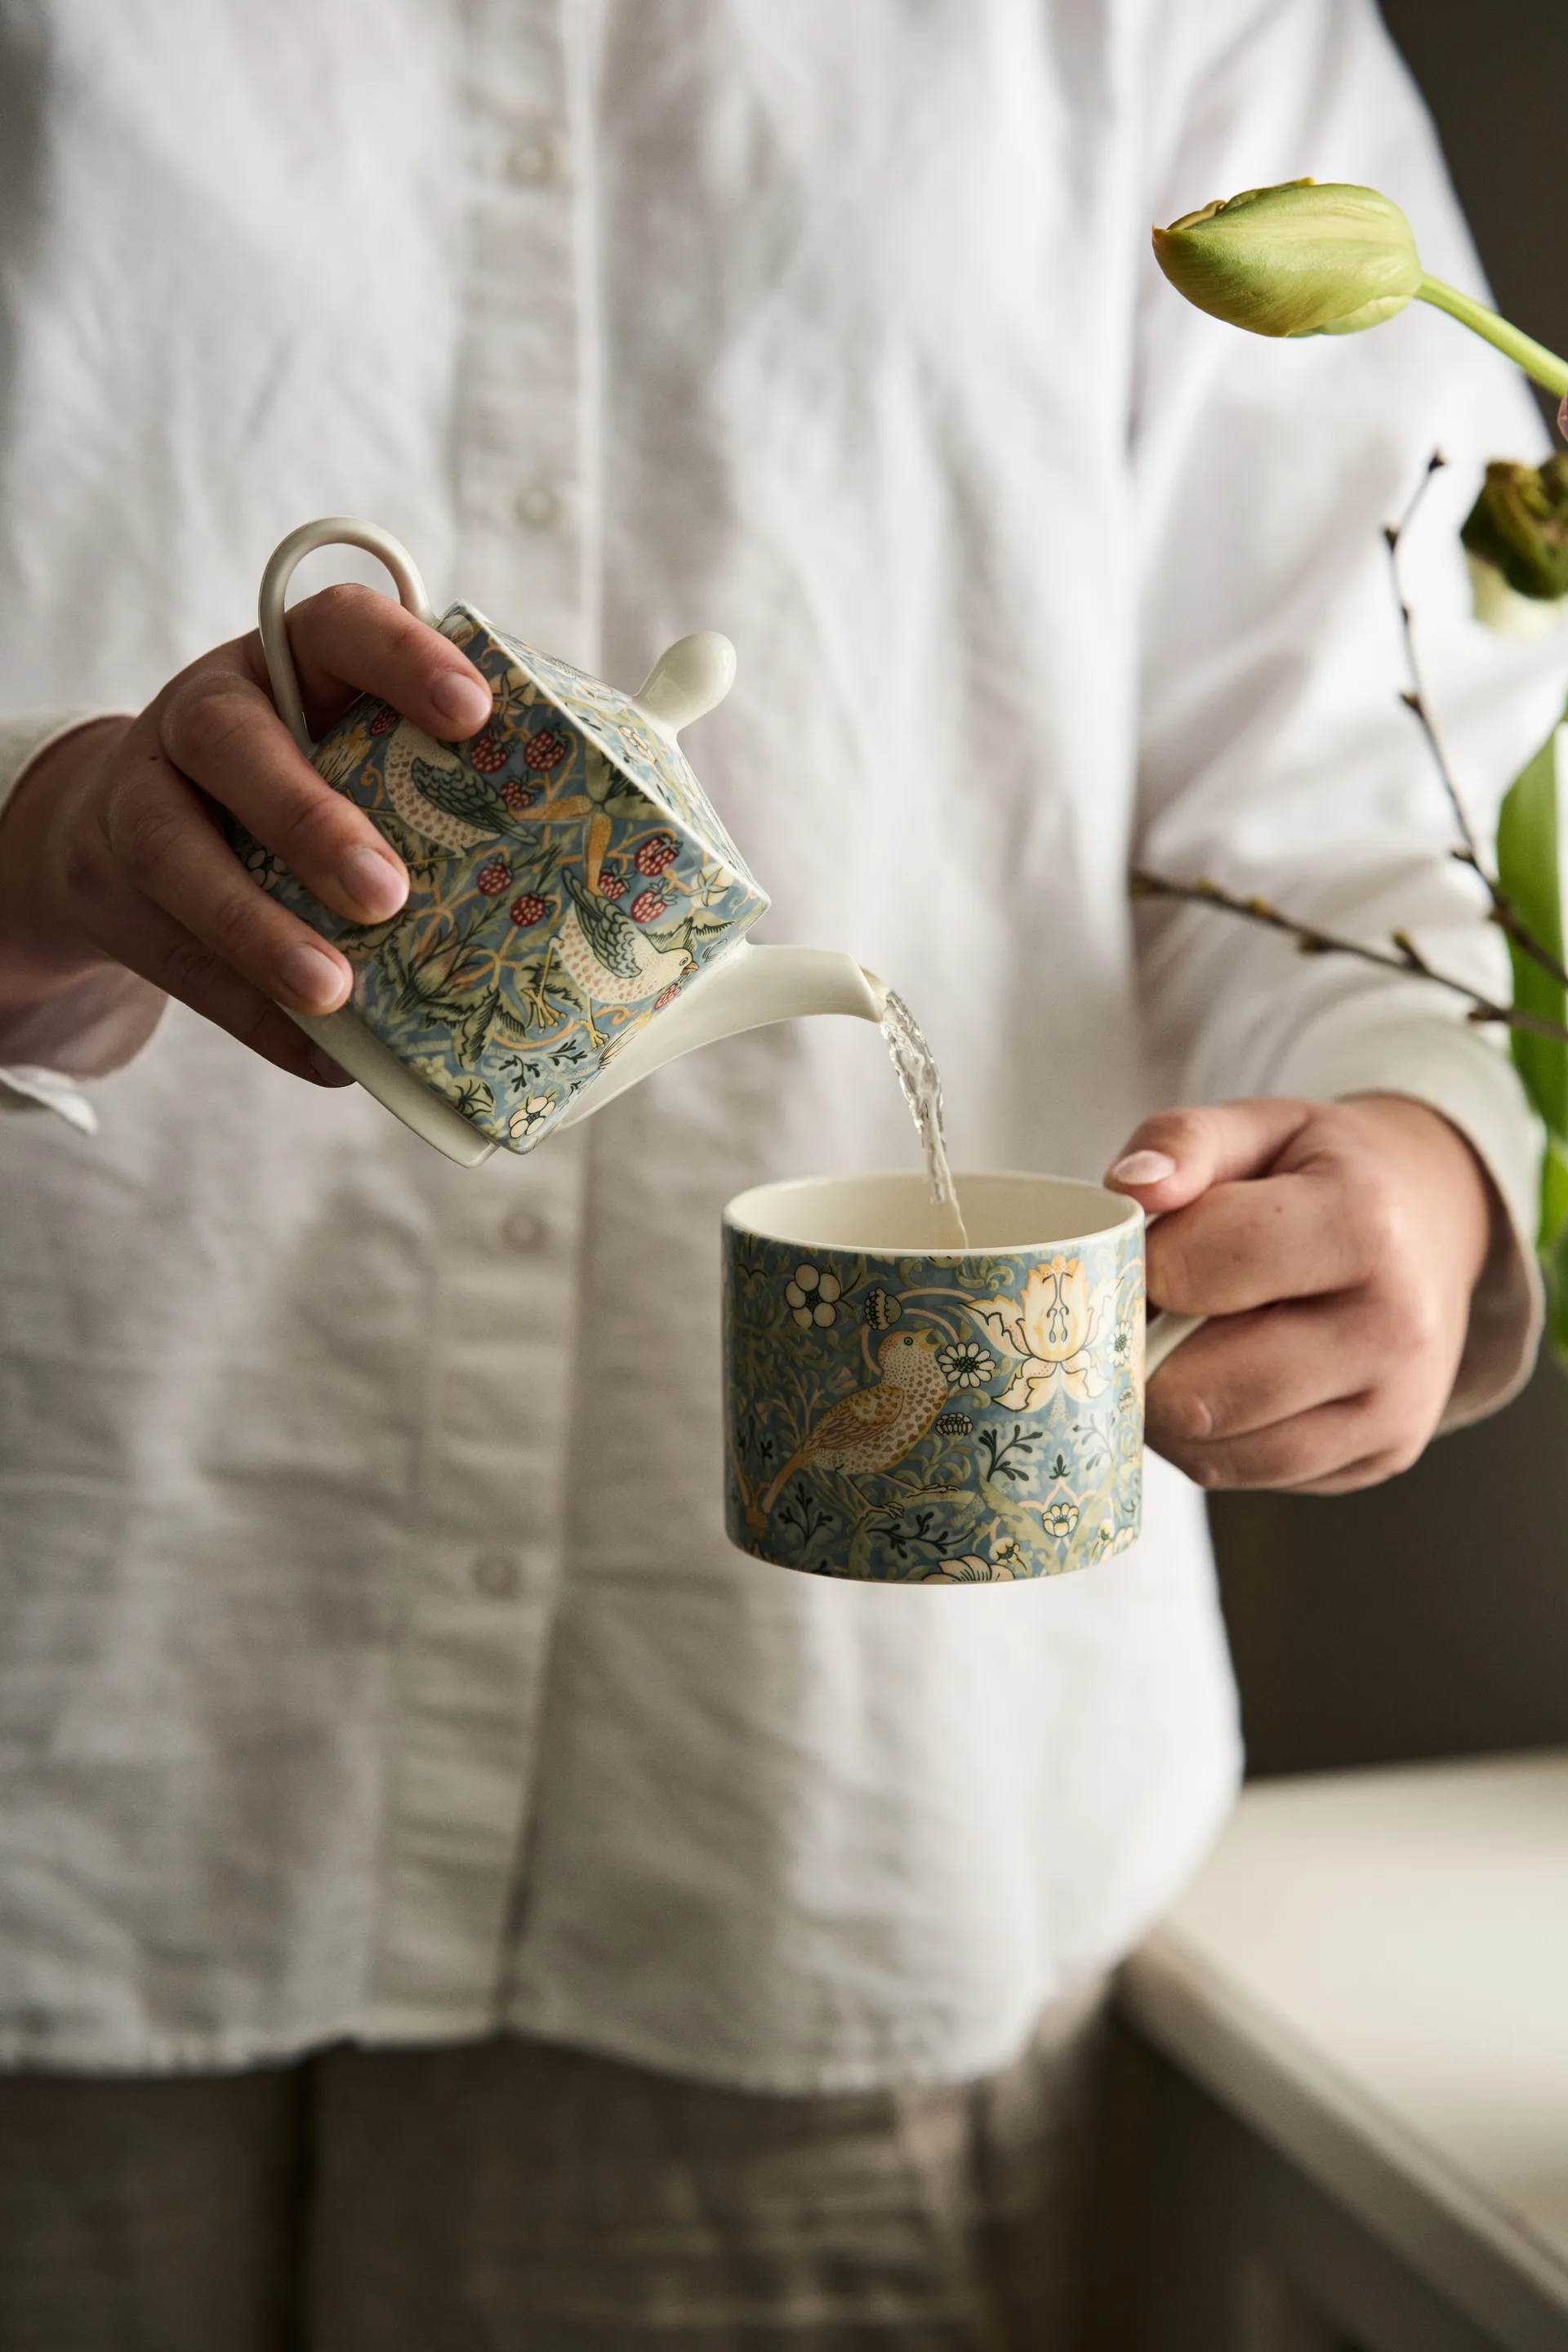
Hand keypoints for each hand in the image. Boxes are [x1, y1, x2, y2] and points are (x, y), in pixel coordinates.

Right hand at [0, 587, 493, 1082]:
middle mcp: (203, 714)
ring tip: (333, 994)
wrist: (124, 832)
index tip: (474, 714)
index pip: (338, 626)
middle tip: (386, 893)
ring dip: (260, 931)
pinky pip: (179, 958)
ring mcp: (144, 799)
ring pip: (181, 855)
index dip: (404, 660)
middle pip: (232, 742)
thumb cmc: (300, 785)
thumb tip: (634, 800)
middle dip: (309, 820)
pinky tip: (324, 1055)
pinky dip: (253, 1014)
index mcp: (287, 661)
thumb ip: (454, 765)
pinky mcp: (114, 892)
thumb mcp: (355, 747)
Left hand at [1104, 1094, 1495, 1493]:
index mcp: (1363, 1224)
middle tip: (1140, 1316)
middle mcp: (1393, 1328)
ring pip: (1215, 1451)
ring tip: (1172, 1348)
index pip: (1198, 1270)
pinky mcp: (1380, 1457)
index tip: (1139, 1254)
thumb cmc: (1324, 1173)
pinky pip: (1243, 1475)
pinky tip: (1214, 1383)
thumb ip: (1184, 1140)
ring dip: (1164, 1410)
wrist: (1431, 1225)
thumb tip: (1131, 1189)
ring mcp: (1393, 1408)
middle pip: (1200, 1390)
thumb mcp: (1260, 1126)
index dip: (1140, 1267)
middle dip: (1140, 1358)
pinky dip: (1203, 1440)